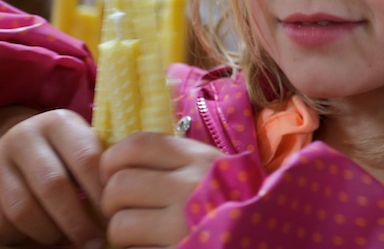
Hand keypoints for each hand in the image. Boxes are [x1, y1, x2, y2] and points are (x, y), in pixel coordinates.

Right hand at [0, 109, 104, 245]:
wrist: (18, 143)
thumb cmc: (66, 151)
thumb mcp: (85, 143)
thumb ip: (101, 165)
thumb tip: (122, 203)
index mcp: (57, 121)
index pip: (85, 158)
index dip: (101, 193)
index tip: (115, 216)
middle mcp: (21, 136)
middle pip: (52, 186)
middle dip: (77, 221)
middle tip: (95, 240)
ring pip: (23, 210)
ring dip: (51, 233)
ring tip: (70, 238)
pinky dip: (23, 238)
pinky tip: (43, 234)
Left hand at [100, 132, 223, 247]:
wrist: (271, 239)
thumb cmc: (234, 202)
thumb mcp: (211, 169)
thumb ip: (173, 160)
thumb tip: (116, 161)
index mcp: (198, 159)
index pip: (135, 146)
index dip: (112, 160)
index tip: (112, 175)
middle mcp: (192, 188)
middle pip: (120, 185)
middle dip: (112, 202)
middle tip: (122, 211)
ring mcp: (184, 227)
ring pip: (120, 225)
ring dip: (121, 234)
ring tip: (137, 235)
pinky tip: (152, 248)